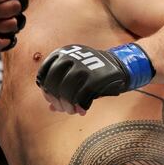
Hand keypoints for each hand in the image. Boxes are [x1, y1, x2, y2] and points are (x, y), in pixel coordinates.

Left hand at [35, 43, 154, 114]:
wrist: (119, 65)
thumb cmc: (92, 72)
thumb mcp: (75, 73)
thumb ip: (63, 88)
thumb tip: (51, 107)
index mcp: (62, 53)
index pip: (44, 72)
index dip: (45, 89)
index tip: (50, 99)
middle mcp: (70, 58)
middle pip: (53, 83)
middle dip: (55, 100)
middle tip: (62, 109)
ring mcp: (83, 67)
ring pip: (66, 91)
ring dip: (67, 105)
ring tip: (72, 111)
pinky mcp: (95, 77)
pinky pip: (82, 96)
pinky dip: (80, 106)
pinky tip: (82, 110)